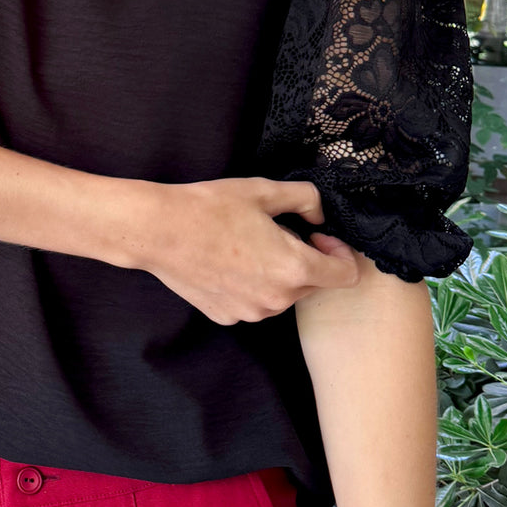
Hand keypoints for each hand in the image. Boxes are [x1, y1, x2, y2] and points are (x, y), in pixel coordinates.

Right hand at [144, 177, 360, 324]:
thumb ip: (306, 199)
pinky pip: (254, 303)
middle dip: (306, 260)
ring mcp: (250, 312)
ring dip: (278, 274)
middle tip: (278, 232)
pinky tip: (228, 262)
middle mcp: (276, 300)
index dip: (341, 252)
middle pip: (313, 285)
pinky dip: (251, 285)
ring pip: (282, 296)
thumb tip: (319, 213)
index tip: (319, 235)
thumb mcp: (264, 190)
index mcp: (293, 268)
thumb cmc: (210, 208)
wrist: (160, 231)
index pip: (345, 275)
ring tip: (248, 246)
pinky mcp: (227, 316)